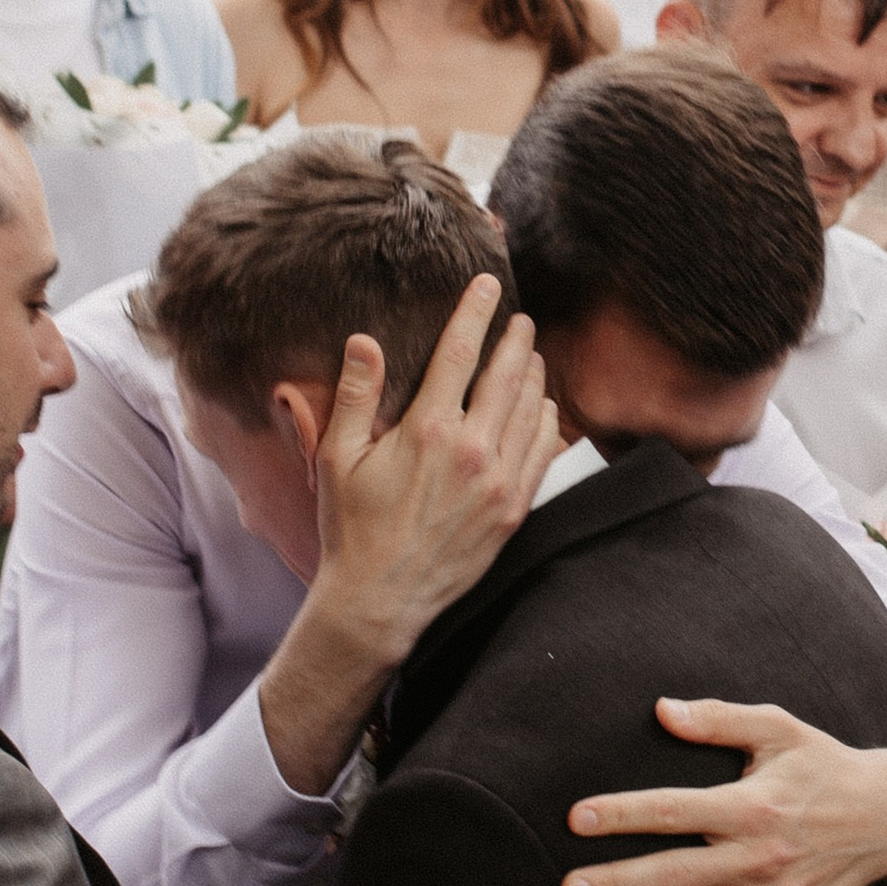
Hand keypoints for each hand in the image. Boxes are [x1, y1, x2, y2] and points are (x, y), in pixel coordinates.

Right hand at [258, 284, 557, 796]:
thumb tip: (364, 340)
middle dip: (516, 339)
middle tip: (520, 319)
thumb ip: (355, 395)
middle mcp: (472, 451)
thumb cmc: (351, 528)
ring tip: (532, 357)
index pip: (460, 353)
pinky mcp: (513, 510)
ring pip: (534, 410)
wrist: (380, 601)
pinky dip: (548, 423)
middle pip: (508, 375)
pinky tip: (544, 409)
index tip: (488, 285)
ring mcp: (499, 482)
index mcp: (428, 431)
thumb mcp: (338, 458)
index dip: (476, 311)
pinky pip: (544, 453)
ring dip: (535, 376)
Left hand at [564, 704, 886, 885]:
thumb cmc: (826, 765)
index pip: (673, 810)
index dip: (622, 814)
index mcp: (753, 805)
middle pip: (677, 874)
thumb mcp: (779, 729)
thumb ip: (719, 720)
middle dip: (619, 884)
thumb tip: (662, 710)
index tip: (576, 819)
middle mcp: (760, 856)